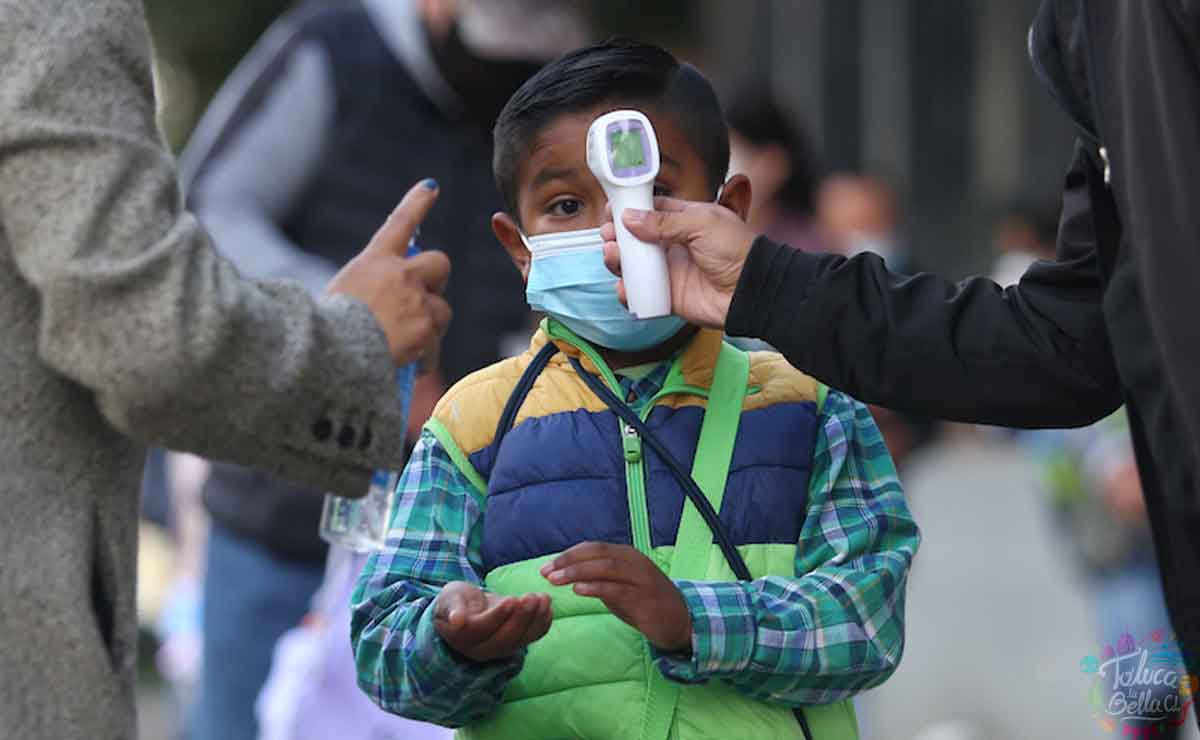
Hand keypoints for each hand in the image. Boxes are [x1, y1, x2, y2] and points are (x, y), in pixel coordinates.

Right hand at [327, 180, 452, 367]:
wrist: (328, 353)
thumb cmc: (321, 328)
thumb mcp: (337, 295)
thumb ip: (365, 291)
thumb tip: (379, 307)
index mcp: (373, 261)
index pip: (400, 223)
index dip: (417, 202)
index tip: (430, 186)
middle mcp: (400, 275)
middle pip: (439, 263)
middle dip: (435, 282)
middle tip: (423, 302)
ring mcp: (416, 301)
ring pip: (442, 310)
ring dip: (431, 326)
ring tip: (406, 344)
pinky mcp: (426, 330)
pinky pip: (435, 348)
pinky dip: (425, 359)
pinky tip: (409, 367)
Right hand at [433, 581, 552, 662]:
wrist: (467, 608)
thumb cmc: (456, 601)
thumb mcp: (449, 599)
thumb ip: (452, 608)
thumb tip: (455, 621)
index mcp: (463, 638)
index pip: (482, 629)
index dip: (498, 616)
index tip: (511, 599)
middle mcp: (482, 649)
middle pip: (504, 638)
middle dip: (521, 617)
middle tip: (532, 597)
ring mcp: (501, 649)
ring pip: (520, 639)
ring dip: (535, 620)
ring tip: (544, 598)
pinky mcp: (515, 643)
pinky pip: (531, 637)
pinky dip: (542, 624)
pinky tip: (548, 606)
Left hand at [541, 542, 691, 652]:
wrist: (681, 621)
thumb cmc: (646, 603)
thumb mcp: (621, 586)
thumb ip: (600, 578)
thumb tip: (570, 575)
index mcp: (627, 556)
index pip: (594, 548)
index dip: (569, 554)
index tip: (548, 566)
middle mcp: (635, 562)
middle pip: (597, 554)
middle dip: (568, 562)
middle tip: (545, 572)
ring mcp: (641, 579)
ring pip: (605, 568)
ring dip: (577, 573)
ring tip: (555, 580)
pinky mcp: (644, 599)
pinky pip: (616, 589)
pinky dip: (595, 587)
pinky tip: (578, 591)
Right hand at [601, 197, 755, 329]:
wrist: (752, 290)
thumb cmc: (736, 250)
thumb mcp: (701, 223)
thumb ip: (664, 220)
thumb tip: (629, 218)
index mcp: (684, 221)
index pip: (651, 211)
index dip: (630, 210)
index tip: (611, 211)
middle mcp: (674, 245)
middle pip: (636, 239)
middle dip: (618, 237)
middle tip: (608, 236)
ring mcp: (670, 271)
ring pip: (634, 266)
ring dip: (618, 261)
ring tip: (612, 256)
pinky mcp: (668, 296)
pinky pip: (642, 294)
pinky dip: (628, 292)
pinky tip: (624, 287)